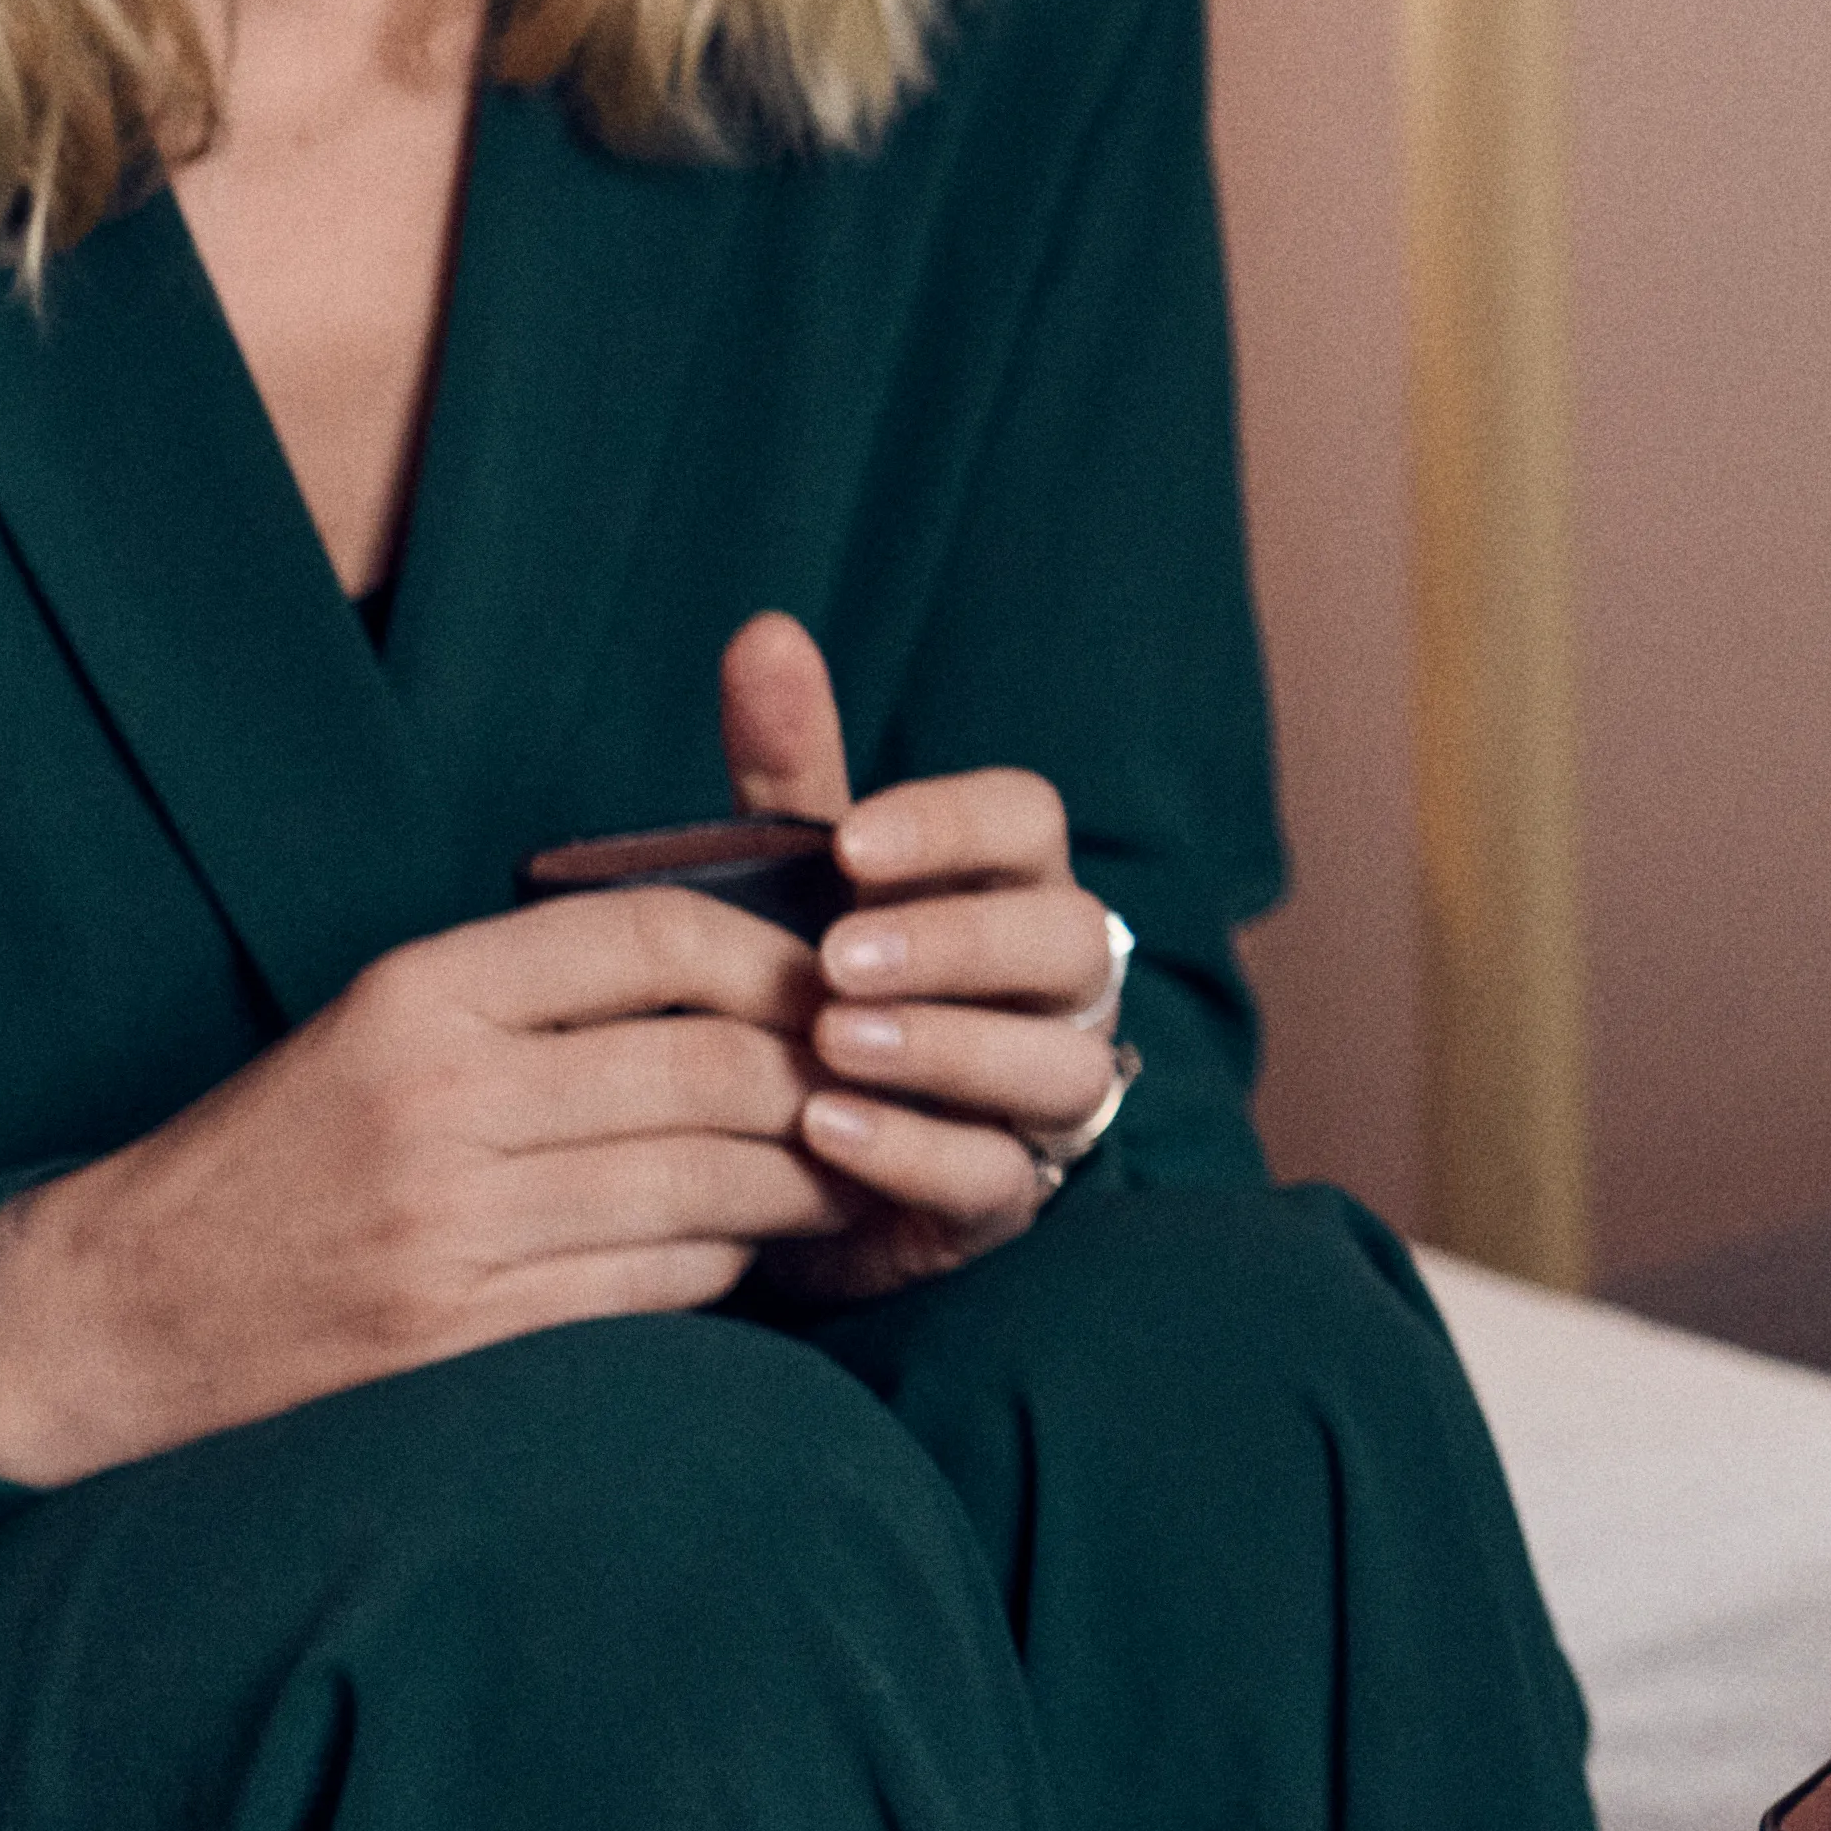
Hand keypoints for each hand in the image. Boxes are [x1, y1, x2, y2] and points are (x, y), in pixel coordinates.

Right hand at [0, 872, 836, 1492]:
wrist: (116, 1311)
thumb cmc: (279, 1153)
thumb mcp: (385, 1025)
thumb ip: (542, 988)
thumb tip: (748, 963)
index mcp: (421, 993)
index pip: (656, 934)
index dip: (775, 956)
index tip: (831, 984)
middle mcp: (439, 1099)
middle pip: (712, 1070)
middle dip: (823, 1082)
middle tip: (881, 1090)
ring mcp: (449, 1225)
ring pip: (706, 1185)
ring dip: (802, 1184)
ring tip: (846, 1174)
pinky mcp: (457, 1336)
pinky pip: (657, 1288)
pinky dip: (727, 1266)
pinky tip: (747, 1254)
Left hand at [713, 612, 1129, 1300]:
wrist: (773, 1148)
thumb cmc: (807, 984)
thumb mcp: (789, 874)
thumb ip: (788, 766)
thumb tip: (762, 630)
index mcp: (1009, 884)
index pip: (1029, 823)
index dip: (951, 827)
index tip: (850, 842)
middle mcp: (1057, 986)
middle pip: (1067, 939)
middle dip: (957, 944)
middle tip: (838, 959)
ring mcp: (1042, 1097)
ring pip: (1059, 1067)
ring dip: (948, 1050)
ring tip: (833, 1046)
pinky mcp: (1004, 1200)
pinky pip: (998, 1179)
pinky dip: (917, 1154)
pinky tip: (827, 1133)